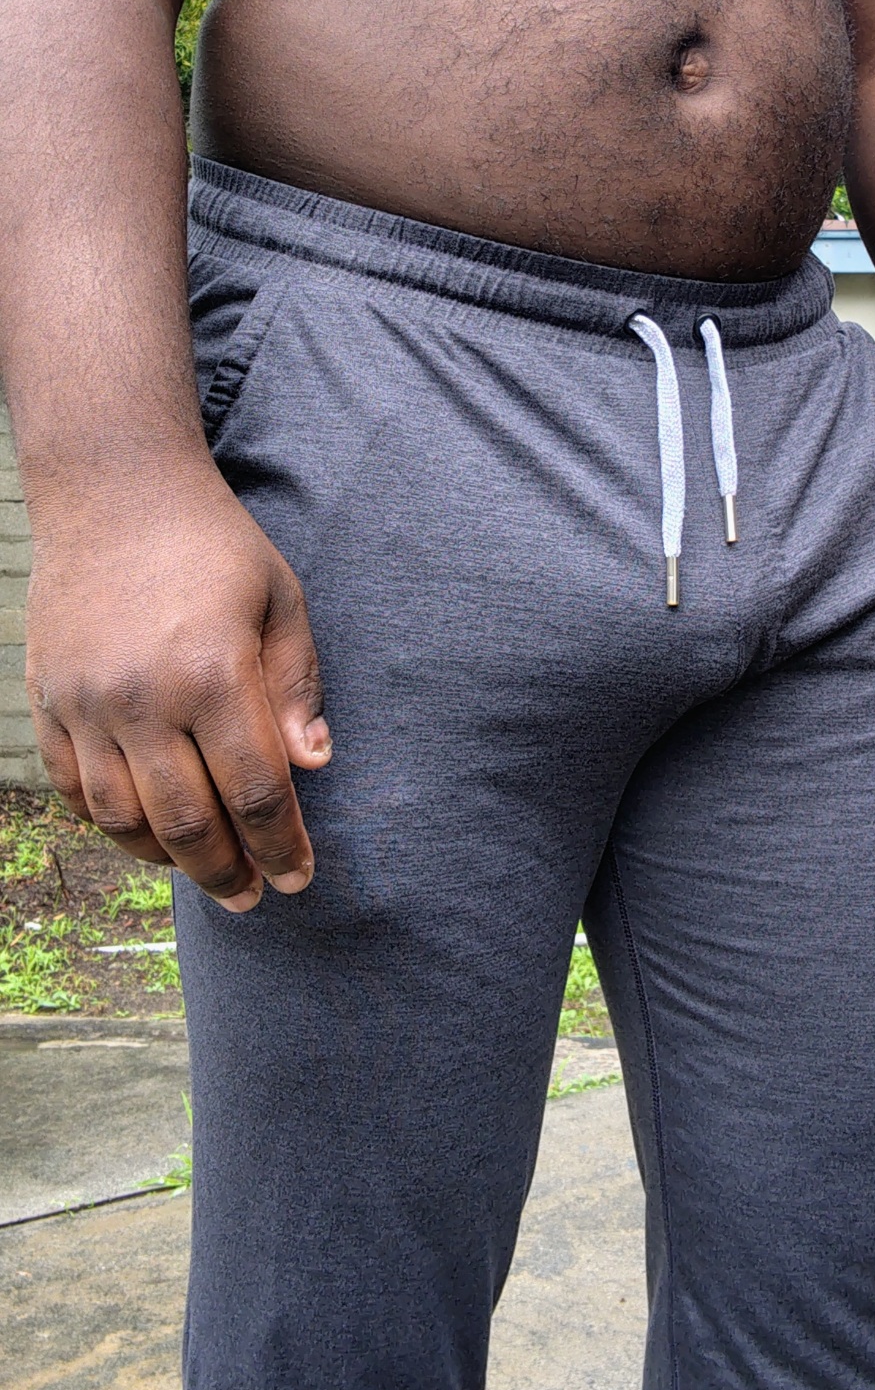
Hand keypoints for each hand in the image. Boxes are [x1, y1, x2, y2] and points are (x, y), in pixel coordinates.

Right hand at [25, 459, 330, 908]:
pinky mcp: (47, 699)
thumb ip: (296, 687)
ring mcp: (86, 703)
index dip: (280, 846)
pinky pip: (72, 788)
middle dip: (227, 872)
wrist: (115, 493)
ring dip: (166, 860)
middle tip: (253, 896)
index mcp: (213, 672)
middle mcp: (143, 698)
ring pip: (123, 818)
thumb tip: (311, 766)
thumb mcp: (281, 600)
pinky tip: (144, 833)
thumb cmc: (215, 546)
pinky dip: (108, 824)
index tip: (298, 878)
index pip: (254, 791)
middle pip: (188, 822)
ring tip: (203, 872)